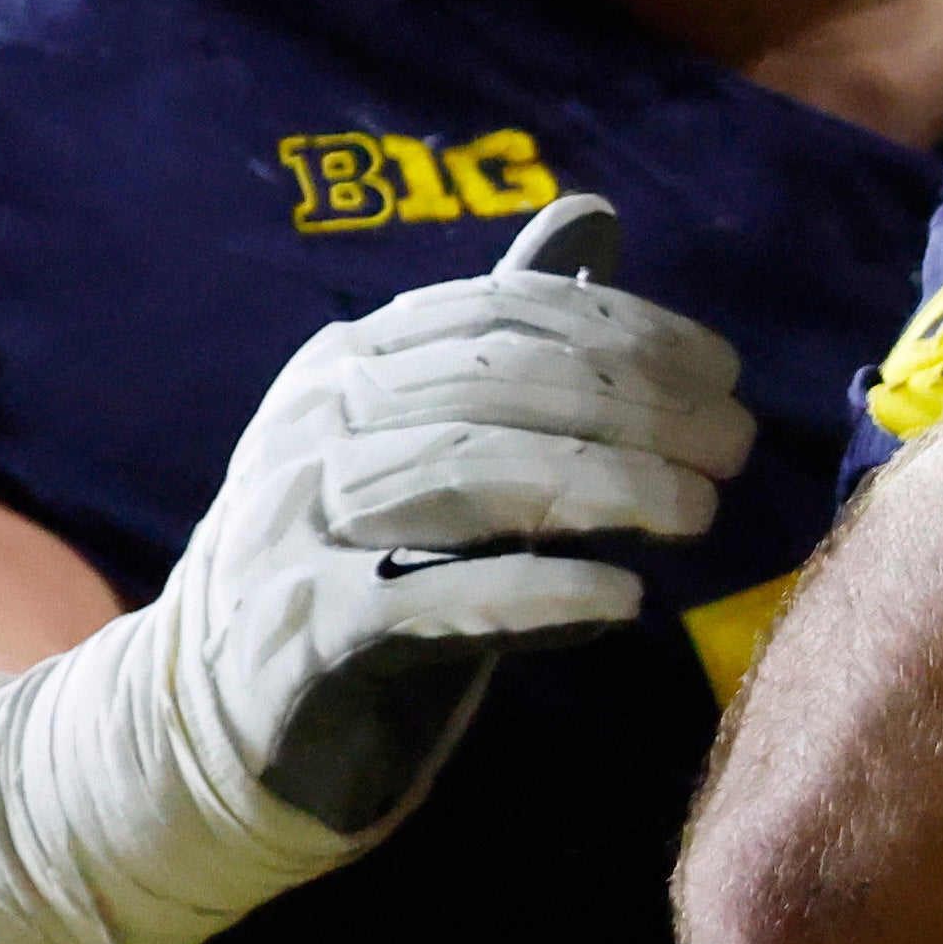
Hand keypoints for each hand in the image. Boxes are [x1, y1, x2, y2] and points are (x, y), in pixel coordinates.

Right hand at [0, 195, 755, 943]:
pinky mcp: (300, 637)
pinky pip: (426, 603)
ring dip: (601, 487)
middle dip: (633, 407)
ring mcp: (297, 530)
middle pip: (492, 388)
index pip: (500, 317)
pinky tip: (622, 599)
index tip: (725, 371)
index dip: (623, 332)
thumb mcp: (433, 441)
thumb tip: (591, 218)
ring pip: (465, 480)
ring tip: (700, 510)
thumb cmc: (361, 568)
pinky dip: (533, 595)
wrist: (206, 726)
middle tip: (736, 446)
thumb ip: (510, 340)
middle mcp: (314, 429)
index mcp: (348, 366)